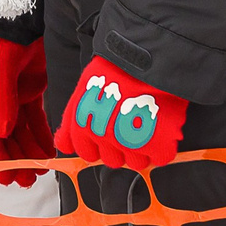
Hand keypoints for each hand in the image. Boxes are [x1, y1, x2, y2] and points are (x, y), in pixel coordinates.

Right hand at [0, 29, 54, 179]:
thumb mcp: (0, 68)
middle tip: (28, 180)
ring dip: (29, 151)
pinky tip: (49, 151)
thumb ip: (1, 100)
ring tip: (42, 170)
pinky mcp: (31, 92)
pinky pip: (35, 121)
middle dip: (14, 160)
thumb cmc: (3, 39)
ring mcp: (12, 97)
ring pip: (20, 132)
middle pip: (3, 137)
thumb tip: (1, 132)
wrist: (21, 18)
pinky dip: (41, 136)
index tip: (5, 176)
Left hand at [57, 56, 186, 171]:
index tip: (105, 136)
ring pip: (135, 163)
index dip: (96, 145)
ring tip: (145, 126)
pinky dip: (162, 148)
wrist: (142, 62)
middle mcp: (103, 140)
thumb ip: (71, 123)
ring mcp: (131, 145)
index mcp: (83, 128)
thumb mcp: (81, 93)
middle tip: (127, 126)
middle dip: (119, 147)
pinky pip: (159, 159)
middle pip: (112, 160)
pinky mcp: (158, 146)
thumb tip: (63, 146)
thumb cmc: (111, 72)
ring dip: (141, 148)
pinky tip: (160, 130)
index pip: (86, 153)